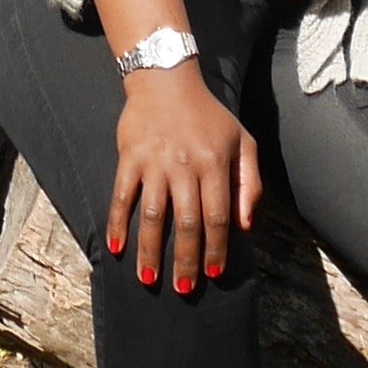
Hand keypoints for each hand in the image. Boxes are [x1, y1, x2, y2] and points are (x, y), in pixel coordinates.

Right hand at [106, 63, 261, 296]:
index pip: (218, 216)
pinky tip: (117, 247)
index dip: (216, 248)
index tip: (214, 274)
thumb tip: (246, 226)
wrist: (166, 80)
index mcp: (215, 163)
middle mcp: (185, 165)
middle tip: (185, 288)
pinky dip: (118, 223)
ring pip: (154, 215)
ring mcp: (155, 162)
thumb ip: (250, 183)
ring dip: (151, 250)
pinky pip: (122, 195)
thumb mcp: (242, 141)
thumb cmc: (209, 116)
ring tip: (150, 278)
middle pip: (187, 222)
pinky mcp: (129, 157)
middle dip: (186, 260)